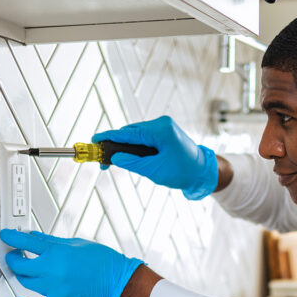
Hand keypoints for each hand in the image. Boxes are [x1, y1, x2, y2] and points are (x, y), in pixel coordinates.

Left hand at [0, 229, 142, 296]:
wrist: (118, 281)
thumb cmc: (103, 260)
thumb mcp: (76, 243)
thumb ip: (51, 241)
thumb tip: (34, 237)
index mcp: (57, 252)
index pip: (25, 242)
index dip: (11, 237)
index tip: (5, 235)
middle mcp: (53, 271)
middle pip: (20, 265)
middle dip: (13, 257)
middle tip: (14, 253)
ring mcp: (55, 289)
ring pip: (26, 283)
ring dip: (22, 274)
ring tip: (24, 269)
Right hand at [92, 116, 217, 199]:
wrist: (203, 172)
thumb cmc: (183, 172)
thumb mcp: (154, 170)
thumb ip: (133, 163)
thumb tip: (115, 157)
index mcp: (161, 130)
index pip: (129, 132)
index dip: (109, 137)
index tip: (94, 140)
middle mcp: (162, 124)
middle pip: (131, 132)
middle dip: (116, 145)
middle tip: (102, 160)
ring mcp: (164, 127)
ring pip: (136, 135)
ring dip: (125, 147)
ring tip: (113, 160)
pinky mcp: (164, 132)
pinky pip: (144, 137)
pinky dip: (135, 146)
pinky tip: (127, 156)